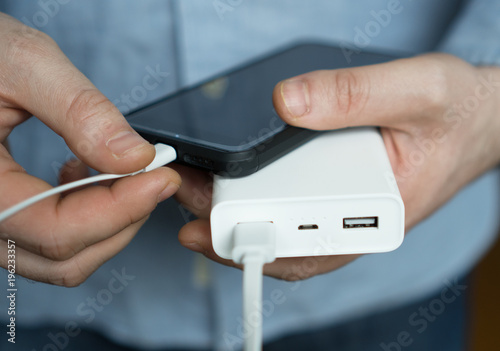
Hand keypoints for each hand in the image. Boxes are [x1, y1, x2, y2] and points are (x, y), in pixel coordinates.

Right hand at [0, 13, 180, 285]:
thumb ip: (81, 112)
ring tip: (121, 174)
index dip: (121, 209)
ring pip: (60, 258)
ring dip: (107, 223)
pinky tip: (82, 173)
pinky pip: (45, 240)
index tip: (162, 178)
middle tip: (154, 176)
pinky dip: (83, 217)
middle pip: (64, 257)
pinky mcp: (1, 213)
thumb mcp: (23, 64)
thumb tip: (136, 158)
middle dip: (122, 219)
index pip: (55, 229)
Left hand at [175, 53, 499, 280]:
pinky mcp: (337, 193)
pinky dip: (260, 203)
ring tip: (198, 193)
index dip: (258, 239)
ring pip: (286, 231)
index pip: (311, 245)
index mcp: (381, 212)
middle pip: (287, 241)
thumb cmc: (457, 113)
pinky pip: (293, 209)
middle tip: (188, 200)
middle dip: (234, 228)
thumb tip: (288, 103)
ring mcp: (345, 210)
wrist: (476, 120)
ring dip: (240, 217)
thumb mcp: (418, 91)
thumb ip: (356, 95)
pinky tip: (232, 188)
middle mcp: (357, 221)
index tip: (210, 228)